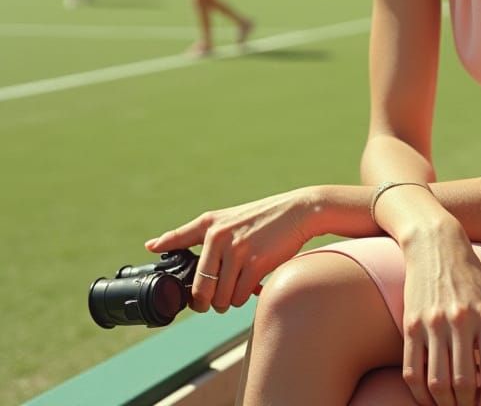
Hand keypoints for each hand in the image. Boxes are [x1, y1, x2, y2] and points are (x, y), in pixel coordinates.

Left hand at [145, 189, 314, 313]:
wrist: (299, 211)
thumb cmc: (260, 219)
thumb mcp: (225, 219)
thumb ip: (191, 233)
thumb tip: (151, 245)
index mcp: (209, 224)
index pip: (176, 242)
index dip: (162, 251)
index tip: (149, 254)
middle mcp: (219, 236)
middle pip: (200, 290)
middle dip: (206, 302)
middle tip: (214, 299)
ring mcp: (237, 249)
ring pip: (220, 297)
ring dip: (228, 300)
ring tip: (239, 284)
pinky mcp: (256, 262)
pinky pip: (239, 296)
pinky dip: (244, 297)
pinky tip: (252, 283)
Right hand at [400, 226, 480, 405]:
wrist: (435, 243)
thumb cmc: (467, 273)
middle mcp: (460, 320)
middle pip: (463, 384)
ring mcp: (433, 323)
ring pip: (437, 384)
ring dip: (444, 405)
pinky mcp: (411, 324)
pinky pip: (412, 370)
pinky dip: (420, 394)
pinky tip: (428, 398)